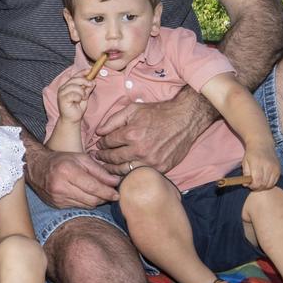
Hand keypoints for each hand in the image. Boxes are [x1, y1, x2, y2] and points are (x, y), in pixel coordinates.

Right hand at [26, 148, 120, 208]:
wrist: (36, 167)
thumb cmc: (61, 160)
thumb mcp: (81, 159)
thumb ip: (99, 171)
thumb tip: (116, 182)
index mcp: (68, 171)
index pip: (93, 187)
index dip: (107, 192)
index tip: (117, 193)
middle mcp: (61, 186)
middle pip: (91, 199)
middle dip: (104, 197)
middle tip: (111, 193)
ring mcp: (58, 198)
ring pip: (86, 205)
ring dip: (96, 201)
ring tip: (98, 193)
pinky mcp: (57, 205)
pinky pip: (78, 207)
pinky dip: (85, 202)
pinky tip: (85, 195)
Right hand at [57, 74, 94, 123]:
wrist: (72, 119)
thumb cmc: (77, 107)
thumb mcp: (85, 96)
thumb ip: (87, 88)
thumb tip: (93, 81)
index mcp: (67, 85)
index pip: (75, 76)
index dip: (82, 72)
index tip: (90, 70)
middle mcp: (63, 88)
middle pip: (75, 79)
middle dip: (85, 81)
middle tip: (91, 85)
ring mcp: (62, 93)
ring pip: (75, 87)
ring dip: (82, 92)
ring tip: (82, 98)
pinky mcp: (62, 99)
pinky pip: (74, 94)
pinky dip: (79, 97)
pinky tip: (78, 101)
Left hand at [93, 93, 212, 175]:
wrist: (185, 120)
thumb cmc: (158, 113)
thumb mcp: (132, 109)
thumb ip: (113, 120)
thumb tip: (99, 132)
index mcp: (131, 134)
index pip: (108, 143)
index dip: (101, 144)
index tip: (99, 144)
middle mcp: (140, 150)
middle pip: (113, 158)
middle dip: (102, 157)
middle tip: (97, 156)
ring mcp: (151, 161)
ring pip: (124, 170)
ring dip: (112, 168)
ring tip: (106, 166)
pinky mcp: (161, 168)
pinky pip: (139, 173)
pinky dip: (129, 173)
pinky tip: (123, 169)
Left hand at [241, 145, 280, 190]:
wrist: (262, 144)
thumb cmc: (251, 154)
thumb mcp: (244, 162)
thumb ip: (245, 174)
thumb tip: (246, 185)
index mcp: (257, 164)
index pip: (257, 181)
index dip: (253, 186)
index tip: (249, 185)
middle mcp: (268, 166)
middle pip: (264, 184)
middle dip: (258, 187)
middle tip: (253, 185)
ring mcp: (275, 168)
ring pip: (270, 184)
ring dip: (264, 187)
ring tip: (258, 183)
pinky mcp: (279, 170)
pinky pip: (275, 181)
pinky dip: (269, 184)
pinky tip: (264, 181)